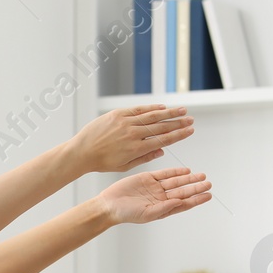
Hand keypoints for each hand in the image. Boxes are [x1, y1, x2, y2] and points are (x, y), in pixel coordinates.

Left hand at [68, 105, 194, 173]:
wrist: (81, 152)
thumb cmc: (102, 162)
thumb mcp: (124, 166)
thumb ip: (144, 157)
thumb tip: (162, 150)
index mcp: (136, 149)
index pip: (163, 140)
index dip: (179, 135)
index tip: (190, 131)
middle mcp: (132, 134)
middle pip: (161, 126)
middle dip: (178, 123)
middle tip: (191, 120)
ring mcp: (125, 123)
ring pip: (152, 116)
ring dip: (169, 113)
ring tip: (182, 110)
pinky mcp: (117, 114)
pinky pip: (138, 110)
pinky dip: (151, 108)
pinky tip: (162, 107)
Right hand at [95, 168, 211, 223]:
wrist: (109, 204)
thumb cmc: (126, 213)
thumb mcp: (147, 213)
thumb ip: (164, 208)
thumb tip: (180, 203)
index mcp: (163, 208)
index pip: (184, 203)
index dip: (197, 199)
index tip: (208, 195)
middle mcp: (161, 197)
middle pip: (183, 191)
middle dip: (196, 187)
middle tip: (208, 183)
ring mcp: (155, 187)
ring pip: (176, 182)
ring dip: (189, 179)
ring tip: (201, 176)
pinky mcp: (148, 178)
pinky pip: (165, 174)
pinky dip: (175, 172)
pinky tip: (185, 170)